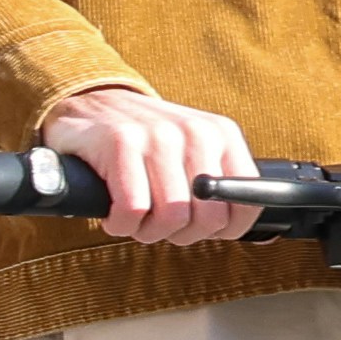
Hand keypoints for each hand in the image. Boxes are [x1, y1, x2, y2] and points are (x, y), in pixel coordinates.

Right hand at [35, 80, 260, 249]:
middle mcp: (195, 131)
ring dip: (147, 232)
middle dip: (181, 234)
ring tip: (136, 219)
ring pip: (171, 217)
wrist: (91, 105)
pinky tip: (115, 215)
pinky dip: (121, 224)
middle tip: (159, 225)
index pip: (248, 200)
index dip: (225, 229)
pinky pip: (133, 209)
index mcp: (222, 134)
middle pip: (207, 218)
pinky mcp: (120, 142)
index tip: (202, 229)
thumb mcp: (194, 153)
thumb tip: (249, 232)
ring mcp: (158, 134)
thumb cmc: (147, 143)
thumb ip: (222, 186)